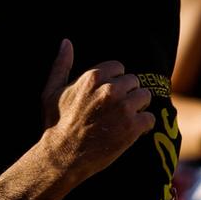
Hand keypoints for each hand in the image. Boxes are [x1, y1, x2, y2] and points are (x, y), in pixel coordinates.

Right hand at [40, 39, 154, 185]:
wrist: (62, 157)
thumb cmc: (55, 124)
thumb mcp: (51, 91)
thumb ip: (61, 64)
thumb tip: (66, 42)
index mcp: (93, 76)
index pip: (119, 68)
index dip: (115, 82)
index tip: (107, 96)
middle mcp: (110, 89)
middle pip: (133, 82)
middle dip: (126, 94)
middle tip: (115, 111)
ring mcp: (123, 108)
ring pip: (145, 97)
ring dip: (137, 108)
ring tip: (124, 120)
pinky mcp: (133, 127)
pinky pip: (149, 118)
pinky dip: (143, 126)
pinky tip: (131, 132)